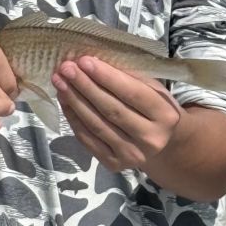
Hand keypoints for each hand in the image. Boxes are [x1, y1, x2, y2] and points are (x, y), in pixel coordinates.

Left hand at [52, 56, 182, 170]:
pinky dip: (73, 118)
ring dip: (74, 101)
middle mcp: (151, 139)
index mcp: (165, 115)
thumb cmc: (153, 107)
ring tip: (60, 82)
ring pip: (96, 125)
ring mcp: (132, 155)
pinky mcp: (114, 164)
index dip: (106, 77)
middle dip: (85, 86)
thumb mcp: (152, 88)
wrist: (162, 143)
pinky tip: (64, 101)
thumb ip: (127, 77)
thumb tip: (92, 63)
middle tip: (66, 68)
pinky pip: (88, 140)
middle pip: (111, 109)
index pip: (132, 93)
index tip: (84, 60)